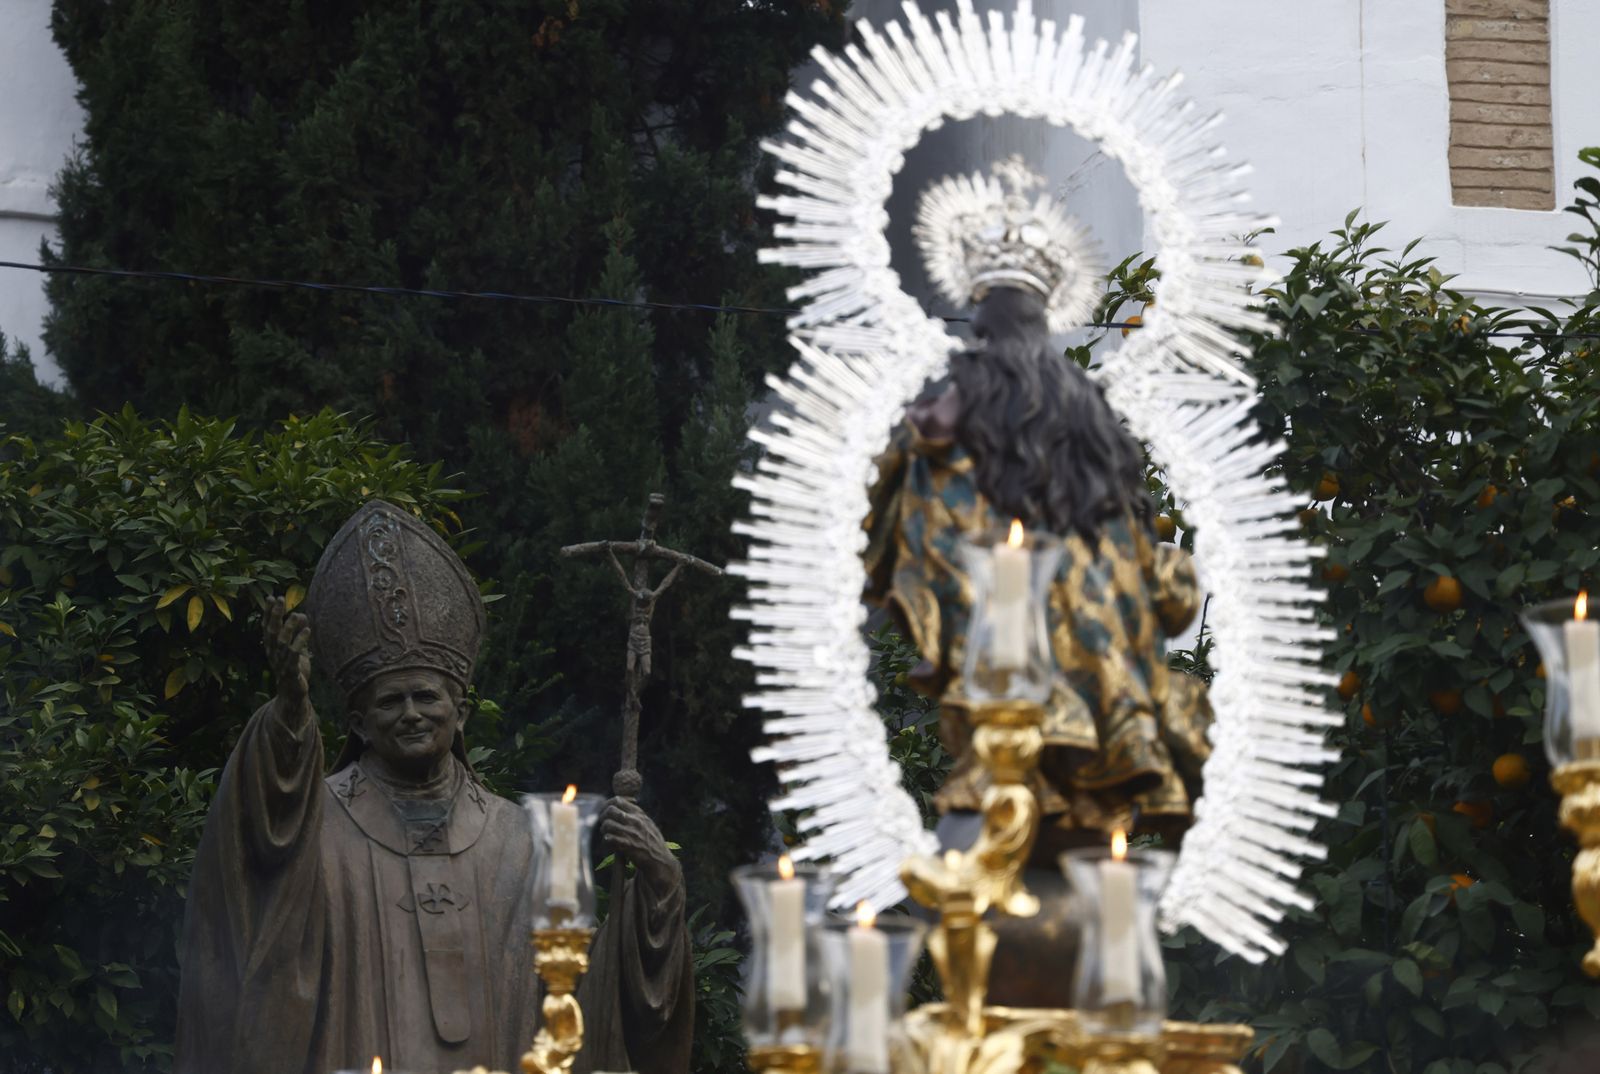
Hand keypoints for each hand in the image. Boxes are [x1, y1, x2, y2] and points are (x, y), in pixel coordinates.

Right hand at [264, 596, 311, 710]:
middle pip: (272, 632)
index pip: (267, 627)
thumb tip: (301, 615)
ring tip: (296, 614)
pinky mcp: (291, 671)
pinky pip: (294, 655)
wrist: (292, 695)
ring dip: (289, 627)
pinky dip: (300, 642)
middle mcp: (274, 654)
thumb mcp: (296, 649)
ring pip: (282, 642)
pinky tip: (307, 630)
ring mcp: (281, 662)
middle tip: (280, 599)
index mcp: (272, 648)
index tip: (271, 597)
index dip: (268, 613)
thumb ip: (297, 633)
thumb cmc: (294, 670)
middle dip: (275, 615)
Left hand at [601, 797, 680, 892]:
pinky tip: (609, 843)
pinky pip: (609, 838)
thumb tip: (620, 809)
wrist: (660, 859)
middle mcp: (635, 821)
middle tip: (604, 825)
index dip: (607, 805)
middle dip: (603, 817)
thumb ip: (635, 815)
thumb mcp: (647, 823)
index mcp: (639, 814)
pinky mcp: (627, 845)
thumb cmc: (652, 842)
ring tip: (607, 835)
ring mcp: (631, 833)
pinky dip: (606, 841)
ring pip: (607, 824)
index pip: (618, 800)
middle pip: (610, 810)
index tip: (605, 812)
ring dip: (604, 830)